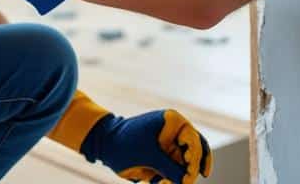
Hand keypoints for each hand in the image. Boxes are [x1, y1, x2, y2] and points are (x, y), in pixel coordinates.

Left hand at [81, 109, 212, 183]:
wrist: (104, 145)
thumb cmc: (124, 143)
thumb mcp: (148, 155)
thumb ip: (170, 167)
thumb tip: (187, 180)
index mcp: (173, 122)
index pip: (195, 141)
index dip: (196, 157)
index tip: (188, 170)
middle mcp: (176, 134)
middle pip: (195, 155)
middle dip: (189, 172)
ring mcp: (171, 147)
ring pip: (186, 167)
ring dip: (179, 179)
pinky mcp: (164, 160)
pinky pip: (174, 173)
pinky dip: (170, 181)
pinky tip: (159, 183)